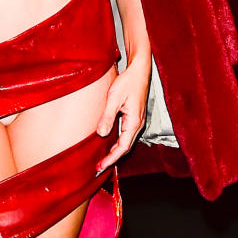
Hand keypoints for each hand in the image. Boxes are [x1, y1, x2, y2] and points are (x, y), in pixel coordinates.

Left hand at [96, 55, 150, 170]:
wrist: (139, 70)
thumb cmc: (128, 82)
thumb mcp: (114, 98)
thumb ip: (108, 116)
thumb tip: (102, 134)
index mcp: (134, 121)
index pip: (123, 147)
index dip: (111, 158)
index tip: (101, 166)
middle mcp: (137, 124)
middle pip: (125, 147)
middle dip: (112, 159)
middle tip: (99, 167)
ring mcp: (136, 121)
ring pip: (126, 142)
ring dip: (115, 152)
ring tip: (103, 160)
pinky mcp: (133, 117)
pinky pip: (126, 134)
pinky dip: (117, 143)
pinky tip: (109, 144)